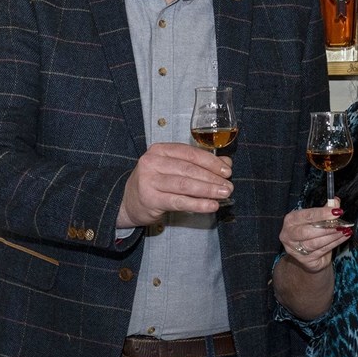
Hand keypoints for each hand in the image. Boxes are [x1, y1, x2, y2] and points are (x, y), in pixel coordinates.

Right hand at [117, 142, 231, 227]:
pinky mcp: (150, 199)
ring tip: (223, 194)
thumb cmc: (154, 183)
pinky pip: (179, 201)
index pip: (190, 153)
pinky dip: (198, 204)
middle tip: (228, 186)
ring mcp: (149, 180)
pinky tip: (211, 206)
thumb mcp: (173, 169)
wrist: (129, 202)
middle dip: (212, 178)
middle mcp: (152, 162)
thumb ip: (198, 164)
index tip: (227, 171)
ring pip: (185, 184)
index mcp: (159, 150)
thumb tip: (226, 163)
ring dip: (207, 190)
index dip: (211, 162)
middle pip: (189, 169)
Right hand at [278, 200, 352, 273]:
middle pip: (307, 232)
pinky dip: (334, 243)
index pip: (306, 216)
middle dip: (327, 228)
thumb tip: (335, 202)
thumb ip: (324, 210)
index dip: (321, 214)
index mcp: (291, 220)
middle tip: (341, 225)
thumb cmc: (310, 230)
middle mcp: (288, 235)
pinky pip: (322, 251)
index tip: (336, 212)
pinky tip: (343, 237)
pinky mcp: (305, 260)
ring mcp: (295, 249)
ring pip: (315, 243)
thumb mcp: (315, 218)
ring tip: (344, 231)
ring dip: (332, 237)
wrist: (307, 252)